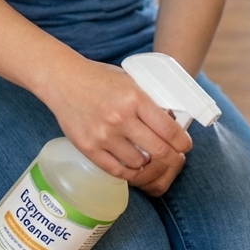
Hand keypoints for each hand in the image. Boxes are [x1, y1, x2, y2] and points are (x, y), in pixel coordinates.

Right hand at [42, 57, 191, 195]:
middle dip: (173, 158)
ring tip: (150, 158)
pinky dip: (128, 171)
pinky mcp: (88, 148)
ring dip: (148, 164)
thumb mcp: (131, 81)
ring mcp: (103, 135)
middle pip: (159, 151)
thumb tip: (173, 121)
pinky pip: (116, 170)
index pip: (169, 129)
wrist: (63, 80)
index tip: (185, 145)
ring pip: (138, 164)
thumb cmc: (100, 79)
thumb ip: (149, 101)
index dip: (183, 142)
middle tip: (176, 158)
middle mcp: (120, 118)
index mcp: (135, 99)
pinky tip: (133, 165)